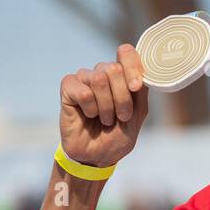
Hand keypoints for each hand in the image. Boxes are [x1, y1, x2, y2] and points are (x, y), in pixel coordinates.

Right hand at [58, 43, 148, 168]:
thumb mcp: (137, 115)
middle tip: (120, 117)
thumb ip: (140, 91)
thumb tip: (138, 73)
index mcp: (121, 76)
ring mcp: (85, 78)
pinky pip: (84, 92)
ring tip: (104, 119)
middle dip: (122, 99)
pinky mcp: (68, 86)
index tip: (135, 88)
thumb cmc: (116, 136)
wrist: (96, 157)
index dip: (132, 66)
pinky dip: (90, 109)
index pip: (126, 52)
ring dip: (107, 107)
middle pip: (114, 69)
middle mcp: (102, 73)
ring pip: (99, 80)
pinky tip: (88, 115)